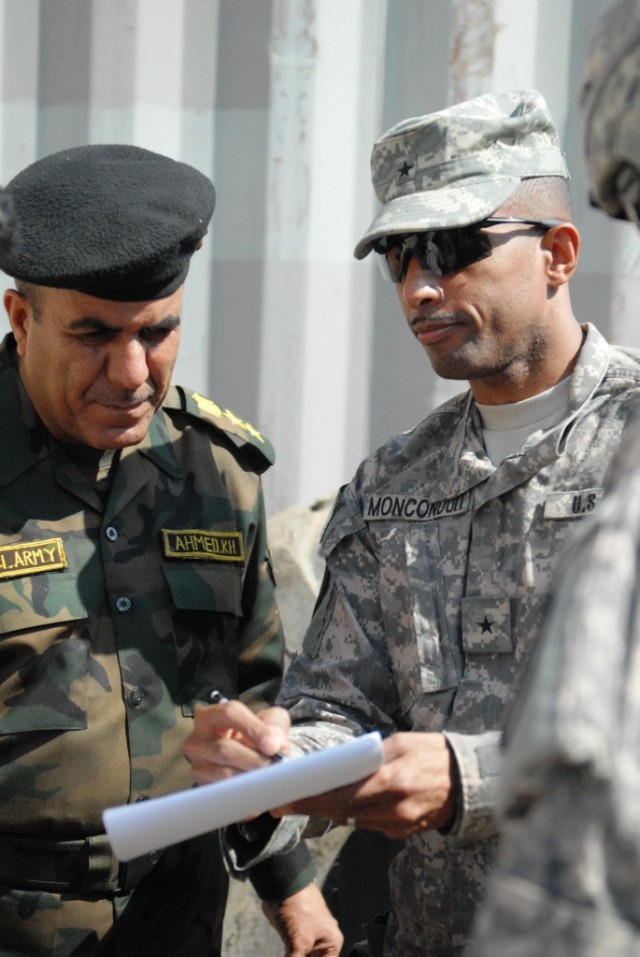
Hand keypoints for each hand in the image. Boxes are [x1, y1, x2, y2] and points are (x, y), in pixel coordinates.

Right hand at [184, 698, 290, 783]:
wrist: (254, 756)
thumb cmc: (258, 735)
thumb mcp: (270, 722)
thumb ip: (274, 727)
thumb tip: (273, 745)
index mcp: (210, 716)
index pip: (229, 714)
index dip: (253, 729)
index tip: (271, 746)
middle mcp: (197, 740)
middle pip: (224, 749)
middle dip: (254, 759)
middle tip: (273, 764)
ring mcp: (198, 765)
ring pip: (224, 774)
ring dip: (250, 777)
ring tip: (266, 775)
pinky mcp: (203, 787)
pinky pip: (224, 792)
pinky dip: (244, 791)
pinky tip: (256, 786)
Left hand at [261, 883, 342, 956]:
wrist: (280, 885)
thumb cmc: (296, 909)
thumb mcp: (298, 942)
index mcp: (331, 943)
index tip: (300, 956)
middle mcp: (322, 942)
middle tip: (294, 954)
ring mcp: (308, 939)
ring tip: (289, 953)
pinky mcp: (294, 937)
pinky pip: (293, 955)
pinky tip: (285, 954)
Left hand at [272, 732, 456, 838]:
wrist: (471, 782)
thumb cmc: (434, 753)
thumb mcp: (401, 743)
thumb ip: (369, 755)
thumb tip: (338, 764)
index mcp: (390, 781)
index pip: (338, 795)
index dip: (307, 799)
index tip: (282, 800)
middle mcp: (391, 809)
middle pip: (340, 811)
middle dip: (311, 805)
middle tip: (283, 801)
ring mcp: (397, 825)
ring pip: (353, 819)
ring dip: (332, 808)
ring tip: (311, 795)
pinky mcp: (402, 833)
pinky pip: (370, 823)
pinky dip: (357, 812)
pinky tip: (351, 799)